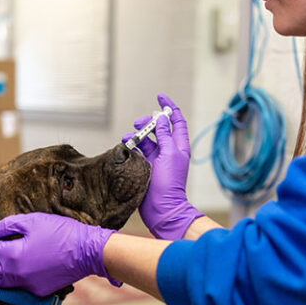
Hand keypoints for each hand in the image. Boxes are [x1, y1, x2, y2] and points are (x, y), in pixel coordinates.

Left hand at [0, 213, 120, 296]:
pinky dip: (13, 276)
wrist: (86, 251)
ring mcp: (26, 285)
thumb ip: (5, 226)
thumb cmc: (62, 232)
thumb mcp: (32, 221)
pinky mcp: (37, 291)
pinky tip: (20, 264)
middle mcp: (15, 274)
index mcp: (11, 255)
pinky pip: (17, 285)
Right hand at [122, 93, 202, 239]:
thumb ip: (164, 135)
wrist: (161, 208)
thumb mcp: (169, 155)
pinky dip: (131, 146)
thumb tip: (160, 119)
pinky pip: (137, 151)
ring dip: (137, 135)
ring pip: (146, 139)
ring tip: (129, 138)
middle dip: (148, 122)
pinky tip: (126, 146)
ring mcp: (156, 159)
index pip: (176, 121)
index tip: (159, 97)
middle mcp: (169, 150)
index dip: (169, 107)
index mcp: (179, 146)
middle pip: (158, 128)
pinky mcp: (145, 166)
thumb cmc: (169, 183)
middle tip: (139, 124)